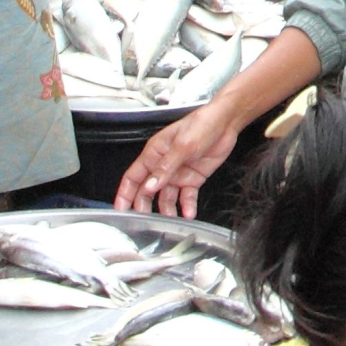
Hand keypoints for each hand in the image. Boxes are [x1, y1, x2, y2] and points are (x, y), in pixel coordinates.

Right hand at [117, 102, 241, 216]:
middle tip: (144, 222)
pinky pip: (186, 196)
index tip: (120, 209)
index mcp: (154, 154)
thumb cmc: (201, 124)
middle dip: (144, 206)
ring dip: (167, 210)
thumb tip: (149, 186)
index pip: (133, 177)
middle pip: (147, 190)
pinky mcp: (193, 178)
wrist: (225, 123)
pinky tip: (188, 213)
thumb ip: (165, 168)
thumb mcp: (182, 146)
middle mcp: (163, 166)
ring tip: (170, 221)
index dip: (125, 193)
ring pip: (166, 197)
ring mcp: (178, 173)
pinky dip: (187, 206)